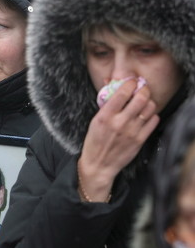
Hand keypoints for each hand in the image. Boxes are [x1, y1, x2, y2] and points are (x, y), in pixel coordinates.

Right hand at [79, 79, 158, 200]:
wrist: (99, 165)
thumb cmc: (95, 142)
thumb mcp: (95, 121)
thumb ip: (105, 103)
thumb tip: (110, 83)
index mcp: (105, 116)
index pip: (122, 92)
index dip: (130, 83)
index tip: (130, 82)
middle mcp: (119, 122)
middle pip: (141, 98)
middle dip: (143, 89)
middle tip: (141, 90)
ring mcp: (132, 131)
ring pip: (150, 107)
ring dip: (148, 102)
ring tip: (143, 103)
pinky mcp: (140, 140)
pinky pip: (154, 120)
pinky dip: (151, 115)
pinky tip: (145, 116)